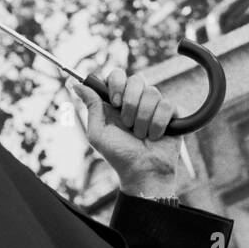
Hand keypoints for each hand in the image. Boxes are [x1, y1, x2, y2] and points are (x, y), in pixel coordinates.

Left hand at [69, 66, 179, 199]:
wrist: (143, 172)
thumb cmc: (119, 155)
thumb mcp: (98, 132)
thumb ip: (91, 106)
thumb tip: (76, 84)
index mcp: (118, 101)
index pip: (117, 75)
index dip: (117, 83)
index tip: (115, 102)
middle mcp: (137, 99)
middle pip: (137, 79)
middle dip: (131, 103)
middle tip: (127, 123)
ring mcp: (155, 105)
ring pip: (152, 92)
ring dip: (143, 118)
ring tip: (141, 135)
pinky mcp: (172, 112)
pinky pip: (167, 105)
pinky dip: (158, 124)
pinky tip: (155, 135)